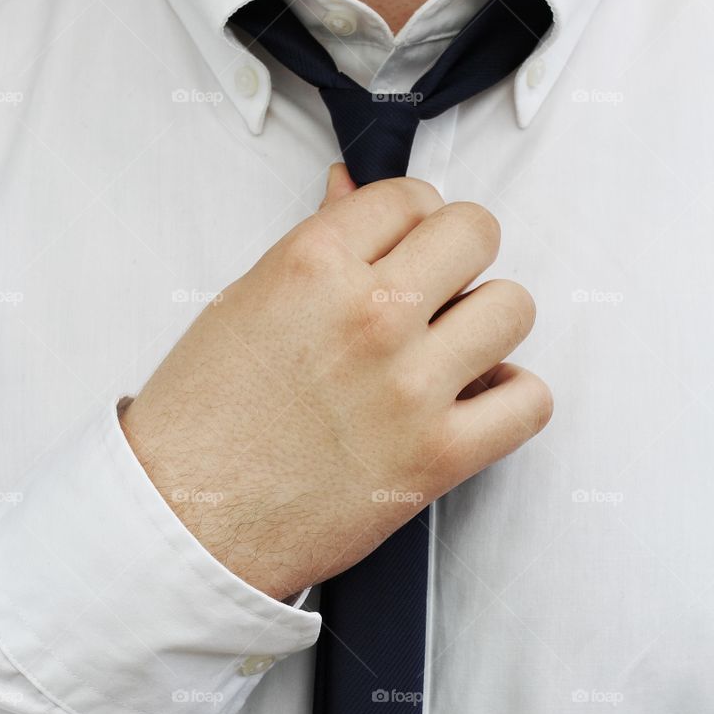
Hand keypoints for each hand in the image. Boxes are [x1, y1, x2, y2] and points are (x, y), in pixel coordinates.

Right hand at [120, 166, 551, 599]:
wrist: (185, 522)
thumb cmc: (201, 420)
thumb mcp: (243, 304)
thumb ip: (315, 246)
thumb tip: (350, 190)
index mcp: (312, 264)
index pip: (411, 195)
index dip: (412, 222)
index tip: (405, 249)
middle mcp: (369, 314)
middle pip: (475, 233)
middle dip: (459, 257)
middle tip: (435, 293)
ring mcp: (410, 385)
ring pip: (513, 307)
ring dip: (487, 325)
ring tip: (452, 351)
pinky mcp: (439, 455)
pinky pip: (529, 399)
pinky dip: (510, 399)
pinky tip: (474, 403)